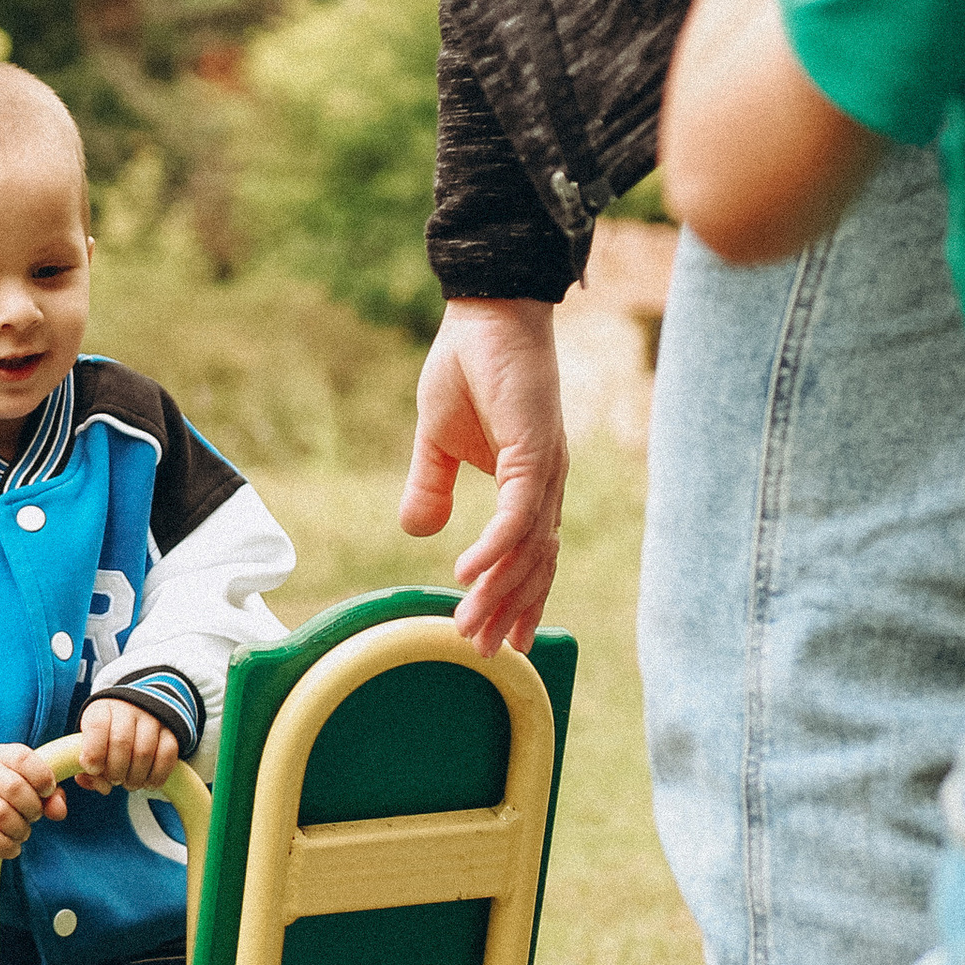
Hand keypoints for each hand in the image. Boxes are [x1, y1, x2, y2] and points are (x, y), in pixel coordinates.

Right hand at [0, 742, 67, 857]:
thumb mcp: (21, 784)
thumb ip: (48, 794)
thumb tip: (59, 810)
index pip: (23, 757)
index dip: (42, 776)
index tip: (47, 791)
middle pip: (15, 788)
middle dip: (32, 809)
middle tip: (33, 817)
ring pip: (2, 815)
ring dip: (20, 830)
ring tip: (21, 832)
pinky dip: (6, 846)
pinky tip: (11, 847)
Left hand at [76, 699, 179, 794]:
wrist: (137, 711)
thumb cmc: (107, 734)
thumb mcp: (91, 742)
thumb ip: (87, 765)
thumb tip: (91, 781)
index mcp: (102, 709)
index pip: (97, 725)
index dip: (94, 752)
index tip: (93, 769)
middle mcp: (128, 709)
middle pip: (122, 741)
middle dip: (115, 770)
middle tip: (114, 780)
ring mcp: (151, 718)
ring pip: (145, 751)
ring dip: (135, 777)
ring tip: (130, 783)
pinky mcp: (171, 731)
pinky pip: (167, 755)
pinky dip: (156, 776)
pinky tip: (148, 783)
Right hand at [400, 298, 565, 656]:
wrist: (485, 311)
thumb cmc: (467, 366)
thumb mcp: (436, 439)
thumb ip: (430, 485)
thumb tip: (418, 531)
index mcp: (529, 483)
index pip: (528, 554)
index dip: (514, 597)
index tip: (497, 639)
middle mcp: (546, 484)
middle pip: (534, 564)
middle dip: (509, 612)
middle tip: (485, 653)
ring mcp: (545, 471)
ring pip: (528, 550)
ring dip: (498, 593)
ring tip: (469, 629)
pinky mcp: (534, 452)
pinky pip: (516, 516)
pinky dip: (494, 550)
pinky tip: (466, 573)